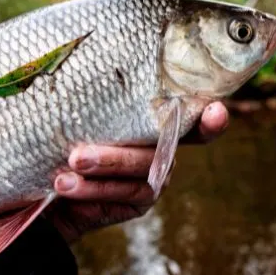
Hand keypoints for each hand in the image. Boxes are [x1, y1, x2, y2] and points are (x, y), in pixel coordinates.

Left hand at [45, 101, 228, 242]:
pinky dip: (95, 192)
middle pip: (158, 148)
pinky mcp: (143, 199)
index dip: (209, 118)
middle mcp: (165, 146)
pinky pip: (126, 194)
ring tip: (66, 175)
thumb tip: (95, 75)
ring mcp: (158, 174)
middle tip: (77, 157)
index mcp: (158, 122)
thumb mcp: (86, 118)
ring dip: (102, 172)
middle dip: (117, 155)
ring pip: (141, 171)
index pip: (191, 116)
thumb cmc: (75, 138)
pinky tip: (68, 188)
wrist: (59, 181)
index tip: (216, 112)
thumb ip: (103, 107)